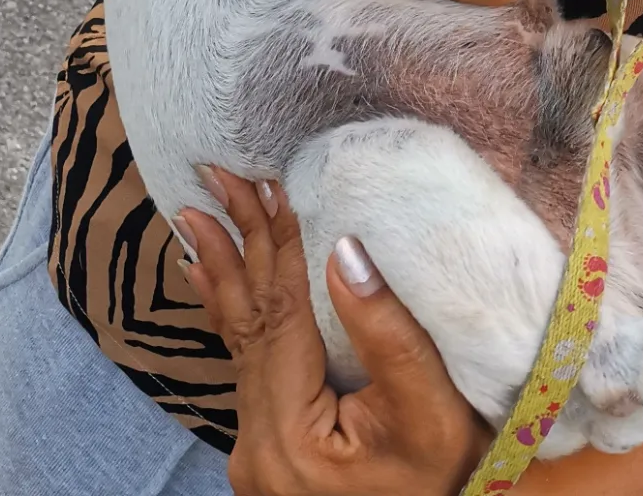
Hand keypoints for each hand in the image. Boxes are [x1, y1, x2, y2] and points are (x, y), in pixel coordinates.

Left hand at [179, 170, 485, 495]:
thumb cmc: (445, 481)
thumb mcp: (433, 413)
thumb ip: (389, 336)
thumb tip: (343, 249)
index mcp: (291, 439)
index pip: (281, 318)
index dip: (279, 247)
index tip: (269, 184)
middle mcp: (257, 451)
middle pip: (250, 324)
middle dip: (236, 244)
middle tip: (214, 177)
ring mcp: (255, 457)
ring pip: (241, 341)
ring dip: (226, 272)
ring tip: (197, 214)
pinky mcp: (266, 454)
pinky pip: (245, 367)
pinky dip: (231, 315)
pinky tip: (207, 280)